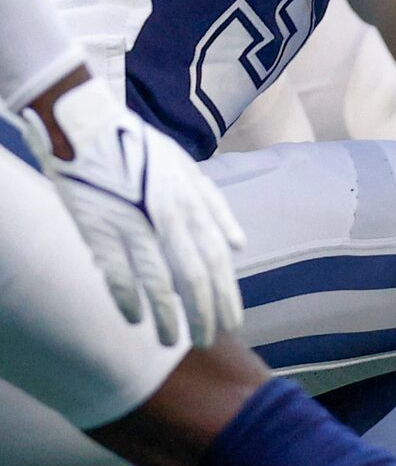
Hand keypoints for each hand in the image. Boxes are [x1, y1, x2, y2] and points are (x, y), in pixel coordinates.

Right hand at [20, 75, 244, 347]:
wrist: (85, 122)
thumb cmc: (138, 146)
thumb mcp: (186, 168)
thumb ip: (216, 207)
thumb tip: (240, 245)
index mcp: (192, 202)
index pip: (217, 261)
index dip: (225, 295)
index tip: (231, 322)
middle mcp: (168, 216)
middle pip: (194, 277)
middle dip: (204, 314)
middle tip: (207, 341)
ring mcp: (132, 223)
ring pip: (157, 283)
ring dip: (168, 317)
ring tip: (174, 342)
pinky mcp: (97, 227)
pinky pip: (116, 272)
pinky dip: (128, 299)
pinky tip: (135, 320)